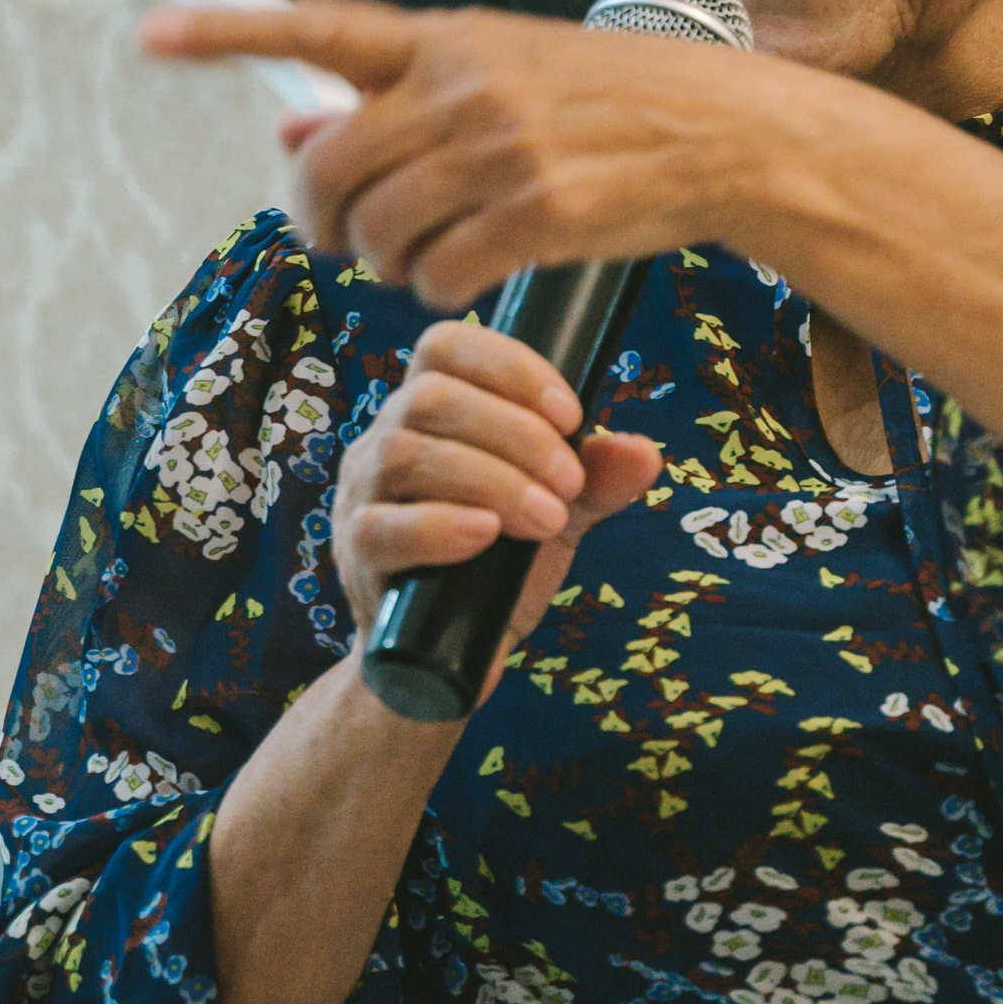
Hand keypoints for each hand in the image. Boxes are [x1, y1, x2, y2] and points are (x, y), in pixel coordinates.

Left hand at [140, 0, 778, 303]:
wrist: (721, 132)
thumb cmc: (605, 101)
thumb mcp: (500, 72)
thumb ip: (392, 99)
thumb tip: (286, 126)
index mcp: (447, 40)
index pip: (316, 28)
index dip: (226, 34)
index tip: (150, 34)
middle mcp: (463, 88)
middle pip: (327, 169)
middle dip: (316, 217)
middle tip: (336, 235)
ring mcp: (499, 152)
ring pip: (375, 234)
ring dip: (383, 261)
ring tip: (428, 250)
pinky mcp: (535, 215)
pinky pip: (434, 277)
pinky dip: (437, 289)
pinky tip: (469, 273)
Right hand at [334, 314, 661, 656]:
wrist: (451, 656)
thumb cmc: (499, 564)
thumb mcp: (558, 514)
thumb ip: (597, 480)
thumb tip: (645, 453)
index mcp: (429, 412)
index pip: (445, 347)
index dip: (509, 366)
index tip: (572, 414)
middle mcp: (385, 439)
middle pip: (431, 397)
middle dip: (516, 434)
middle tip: (569, 483)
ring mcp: (362, 495)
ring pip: (405, 454)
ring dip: (490, 480)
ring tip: (546, 517)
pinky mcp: (357, 555)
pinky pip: (381, 527)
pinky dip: (438, 526)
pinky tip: (485, 534)